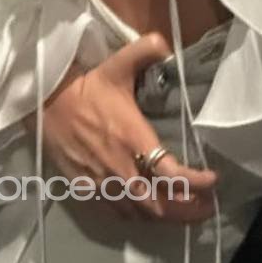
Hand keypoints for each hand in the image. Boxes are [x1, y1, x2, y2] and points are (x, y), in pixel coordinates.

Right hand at [25, 31, 218, 224]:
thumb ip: (145, 50)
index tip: (213, 180)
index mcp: (133, 138)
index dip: (194, 182)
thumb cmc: (87, 86)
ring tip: (187, 213)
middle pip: (160, 203)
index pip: (170, 172)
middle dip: (187, 209)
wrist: (47, 104)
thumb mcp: (117, 63)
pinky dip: (139, 218)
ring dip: (166, 216)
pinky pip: (118, 214)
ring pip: (140, 213)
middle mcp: (121, 167)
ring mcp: (103, 183)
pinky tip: (151, 213)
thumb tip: (166, 44)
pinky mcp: (87, 191)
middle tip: (207, 206)